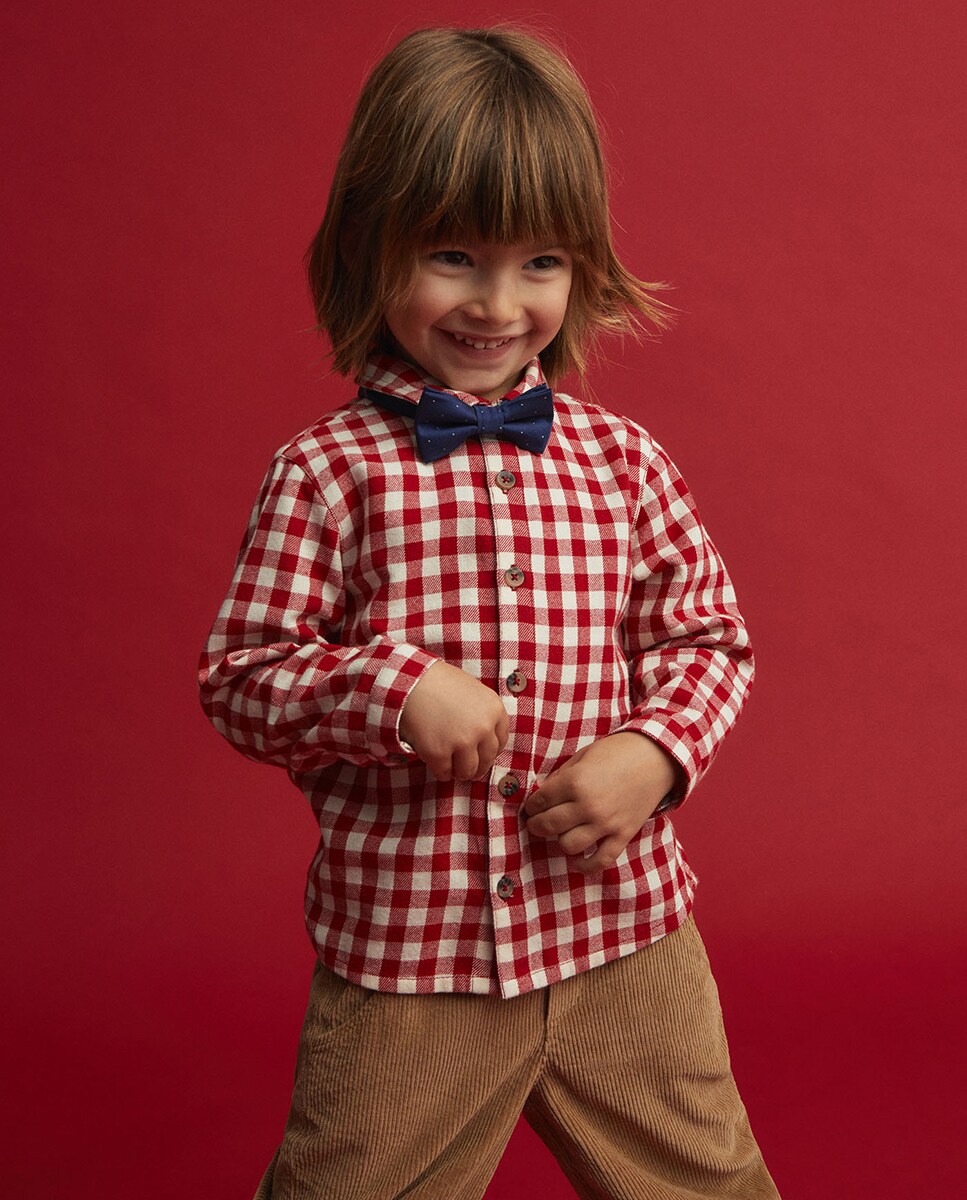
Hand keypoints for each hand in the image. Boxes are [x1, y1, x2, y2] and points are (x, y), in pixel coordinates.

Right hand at [399, 661, 508, 781]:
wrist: (410, 680)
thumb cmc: (439, 683)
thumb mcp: (473, 691)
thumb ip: (483, 715)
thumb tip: (483, 742)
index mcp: (494, 710)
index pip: (500, 742)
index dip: (489, 750)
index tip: (480, 753)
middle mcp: (483, 728)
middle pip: (487, 760)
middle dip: (476, 766)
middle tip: (466, 767)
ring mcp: (462, 742)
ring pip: (468, 772)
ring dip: (459, 771)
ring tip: (450, 765)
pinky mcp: (439, 753)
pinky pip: (444, 774)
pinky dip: (440, 770)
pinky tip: (434, 760)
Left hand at [523, 733, 680, 873]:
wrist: (655, 758)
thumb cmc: (617, 752)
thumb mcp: (583, 757)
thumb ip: (561, 777)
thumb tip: (542, 794)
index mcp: (575, 782)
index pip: (540, 801)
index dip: (530, 806)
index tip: (531, 808)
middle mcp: (588, 806)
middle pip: (548, 826)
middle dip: (536, 825)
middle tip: (536, 822)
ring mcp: (606, 823)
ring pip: (568, 845)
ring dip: (559, 841)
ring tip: (560, 833)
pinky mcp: (623, 835)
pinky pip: (600, 860)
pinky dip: (585, 865)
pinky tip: (576, 860)